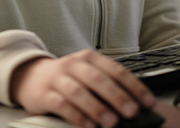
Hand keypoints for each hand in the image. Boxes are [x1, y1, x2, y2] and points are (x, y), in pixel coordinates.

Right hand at [10, 50, 155, 127]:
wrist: (31, 76)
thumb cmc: (67, 77)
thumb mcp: (86, 74)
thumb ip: (106, 85)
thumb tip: (133, 104)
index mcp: (90, 58)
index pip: (116, 70)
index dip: (134, 86)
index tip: (148, 102)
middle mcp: (74, 65)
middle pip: (99, 79)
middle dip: (117, 96)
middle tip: (131, 112)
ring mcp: (59, 78)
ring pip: (79, 92)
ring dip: (97, 107)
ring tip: (111, 122)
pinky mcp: (45, 94)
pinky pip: (62, 105)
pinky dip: (77, 116)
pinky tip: (88, 125)